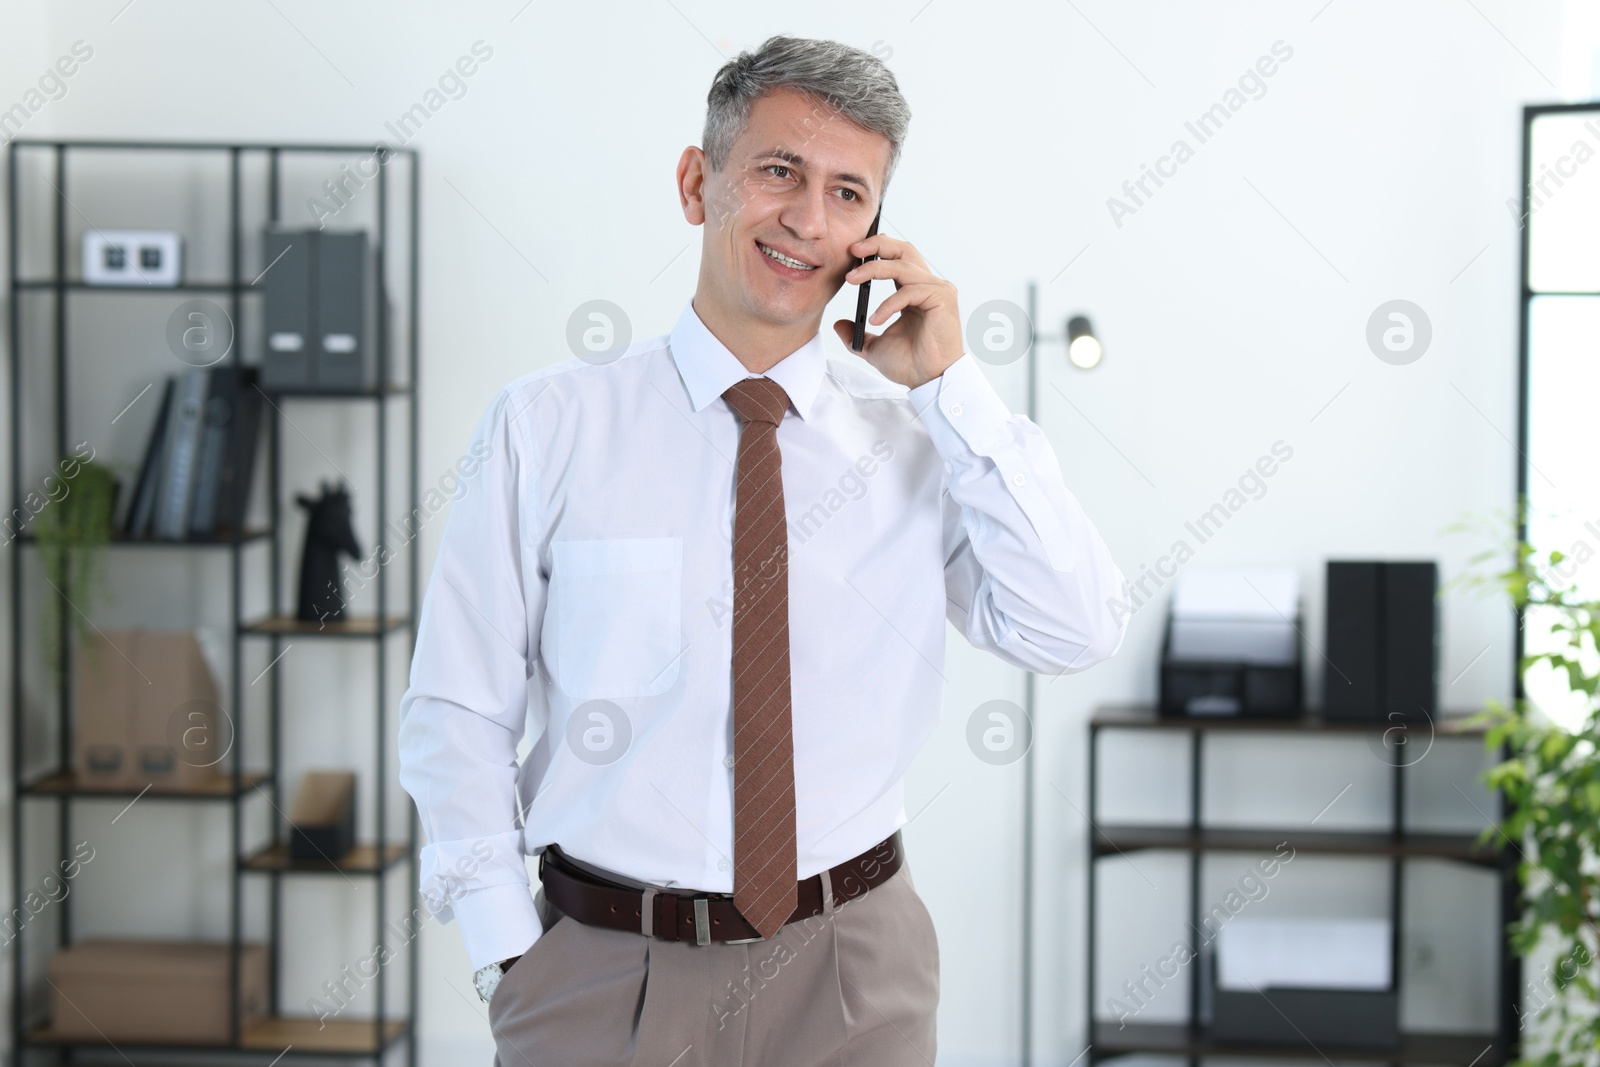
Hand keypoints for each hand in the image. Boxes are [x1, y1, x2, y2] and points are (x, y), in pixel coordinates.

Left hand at [832, 234, 963, 390]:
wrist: (928, 381)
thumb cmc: (910, 363)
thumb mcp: (874, 346)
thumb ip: (858, 333)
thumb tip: (838, 324)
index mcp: (914, 291)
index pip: (897, 258)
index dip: (877, 249)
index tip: (852, 252)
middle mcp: (928, 285)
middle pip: (904, 250)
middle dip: (877, 245)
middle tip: (852, 251)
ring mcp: (938, 290)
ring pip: (902, 267)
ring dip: (874, 270)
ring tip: (851, 280)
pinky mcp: (942, 299)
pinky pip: (910, 291)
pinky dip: (888, 304)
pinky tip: (876, 319)